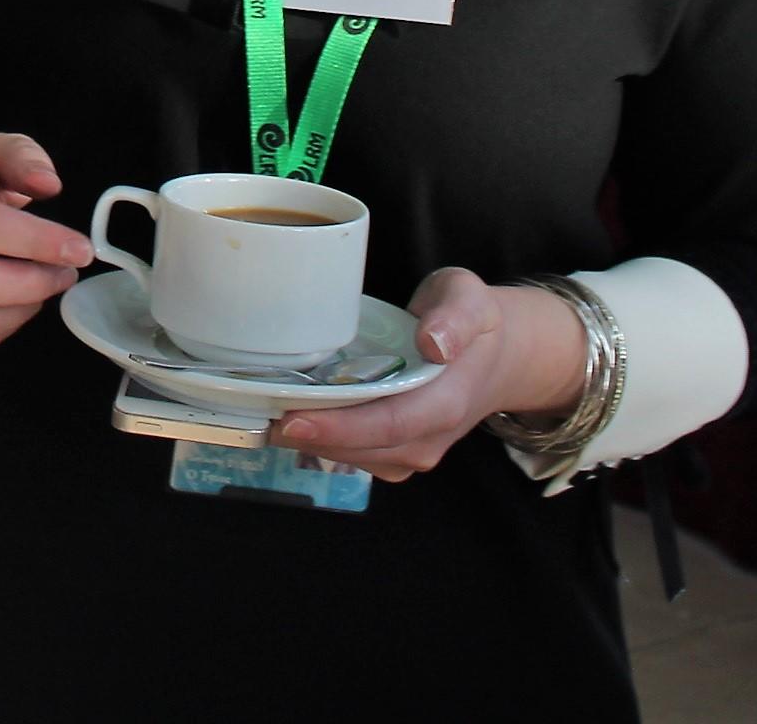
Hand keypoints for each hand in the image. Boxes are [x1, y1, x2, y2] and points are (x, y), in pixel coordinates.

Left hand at [271, 268, 585, 482]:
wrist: (498, 354)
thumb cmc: (474, 322)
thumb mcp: (470, 300)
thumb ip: (455, 317)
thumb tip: (434, 343)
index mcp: (446, 403)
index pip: (388, 425)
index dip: (339, 428)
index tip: (292, 420)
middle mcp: (428, 437)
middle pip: (363, 448)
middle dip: (311, 436)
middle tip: (257, 413)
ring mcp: (412, 449)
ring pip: (354, 457)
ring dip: (311, 441)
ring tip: (263, 414)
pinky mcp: (395, 449)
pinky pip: (355, 453)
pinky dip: (322, 438)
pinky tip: (291, 415)